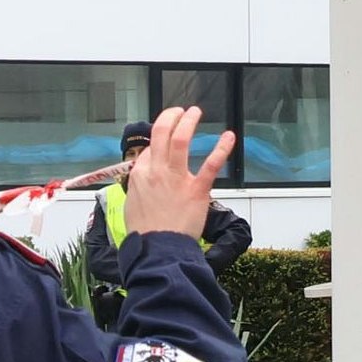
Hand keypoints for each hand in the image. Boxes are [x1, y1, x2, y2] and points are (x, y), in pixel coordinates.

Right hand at [119, 105, 234, 241]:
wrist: (158, 250)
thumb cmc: (146, 233)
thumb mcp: (132, 205)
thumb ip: (140, 187)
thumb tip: (143, 178)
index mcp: (140, 175)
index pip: (151, 147)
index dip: (159, 140)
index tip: (167, 135)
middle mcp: (156, 171)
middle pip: (161, 133)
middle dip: (171, 117)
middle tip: (180, 111)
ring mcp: (176, 179)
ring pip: (180, 140)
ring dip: (189, 122)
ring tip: (195, 112)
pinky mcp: (196, 190)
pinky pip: (210, 164)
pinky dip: (221, 148)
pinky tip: (228, 137)